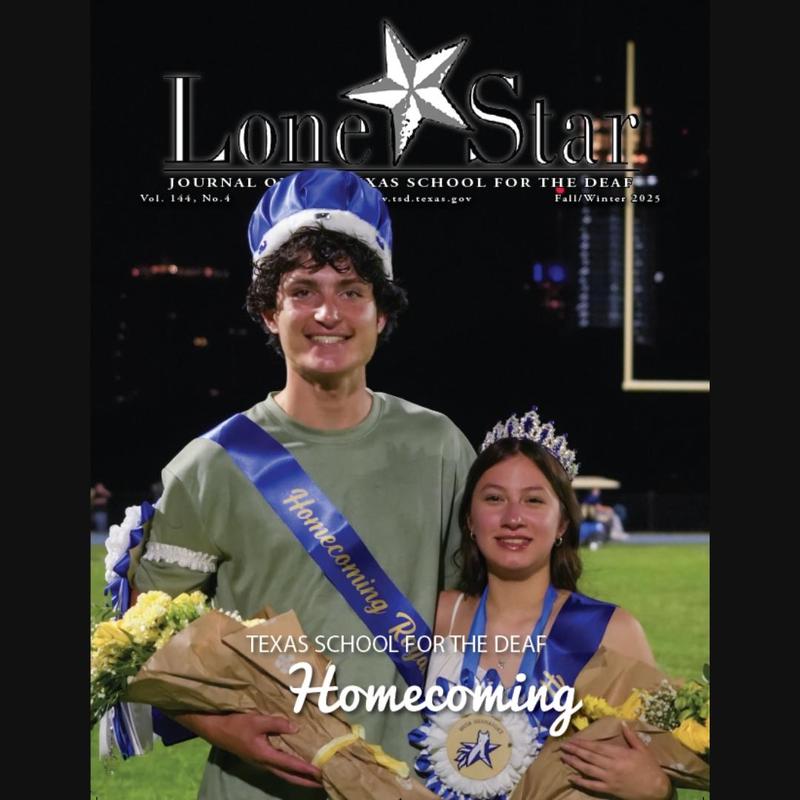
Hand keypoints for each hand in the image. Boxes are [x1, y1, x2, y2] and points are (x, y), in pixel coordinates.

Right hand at [172, 711, 323, 788]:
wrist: (218, 730)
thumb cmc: (237, 725)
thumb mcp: (257, 720)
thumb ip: (277, 724)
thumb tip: (296, 728)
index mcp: (265, 755)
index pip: (290, 764)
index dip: (306, 769)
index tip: (320, 772)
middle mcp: (265, 763)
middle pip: (289, 776)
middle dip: (306, 781)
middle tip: (323, 783)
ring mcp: (262, 763)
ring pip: (284, 774)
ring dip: (299, 778)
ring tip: (314, 779)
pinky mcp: (260, 759)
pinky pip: (279, 769)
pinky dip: (291, 771)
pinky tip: (298, 768)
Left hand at [559, 722, 672, 799]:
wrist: (657, 789)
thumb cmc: (650, 767)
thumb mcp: (642, 749)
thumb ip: (631, 736)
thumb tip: (623, 723)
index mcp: (618, 753)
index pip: (596, 747)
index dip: (582, 744)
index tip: (572, 740)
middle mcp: (611, 765)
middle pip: (589, 757)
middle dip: (574, 751)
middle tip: (562, 747)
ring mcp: (609, 778)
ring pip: (588, 770)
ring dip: (574, 763)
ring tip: (563, 758)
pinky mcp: (610, 789)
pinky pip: (593, 786)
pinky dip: (582, 782)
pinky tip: (572, 778)